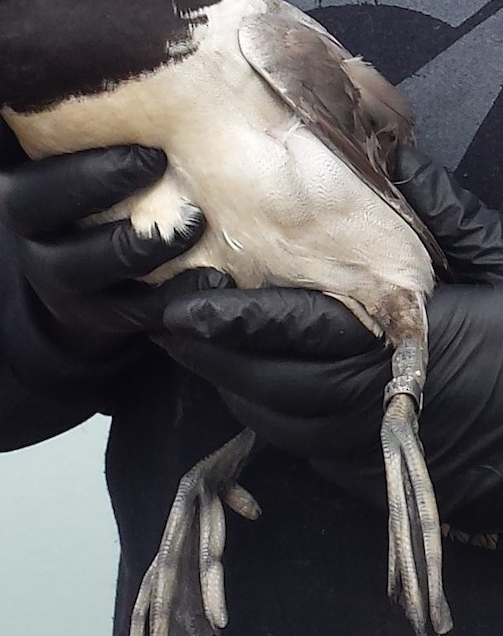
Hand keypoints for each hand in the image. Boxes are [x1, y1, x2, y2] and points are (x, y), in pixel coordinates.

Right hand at [0, 88, 211, 356]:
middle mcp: (21, 219)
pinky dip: (176, 299)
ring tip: (192, 221)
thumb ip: (73, 85)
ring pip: (81, 265)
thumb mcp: (64, 135)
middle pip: (32, 204)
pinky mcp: (96, 316)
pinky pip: (132, 312)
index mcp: (10, 166)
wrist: (72, 283)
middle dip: (90, 181)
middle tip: (151, 159)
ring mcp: (55, 272)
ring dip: (136, 245)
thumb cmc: (83, 180)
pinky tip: (216, 281)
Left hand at [157, 146, 502, 528]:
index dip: (235, 322)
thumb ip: (443, 214)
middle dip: (210, 353)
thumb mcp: (501, 262)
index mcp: (400, 346)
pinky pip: (296, 443)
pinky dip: (263, 410)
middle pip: (266, 384)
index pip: (296, 334)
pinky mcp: (364, 475)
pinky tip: (246, 379)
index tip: (185, 303)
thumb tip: (395, 161)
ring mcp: (366, 449)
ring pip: (274, 419)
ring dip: (229, 382)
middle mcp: (372, 405)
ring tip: (191, 343)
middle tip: (166, 318)